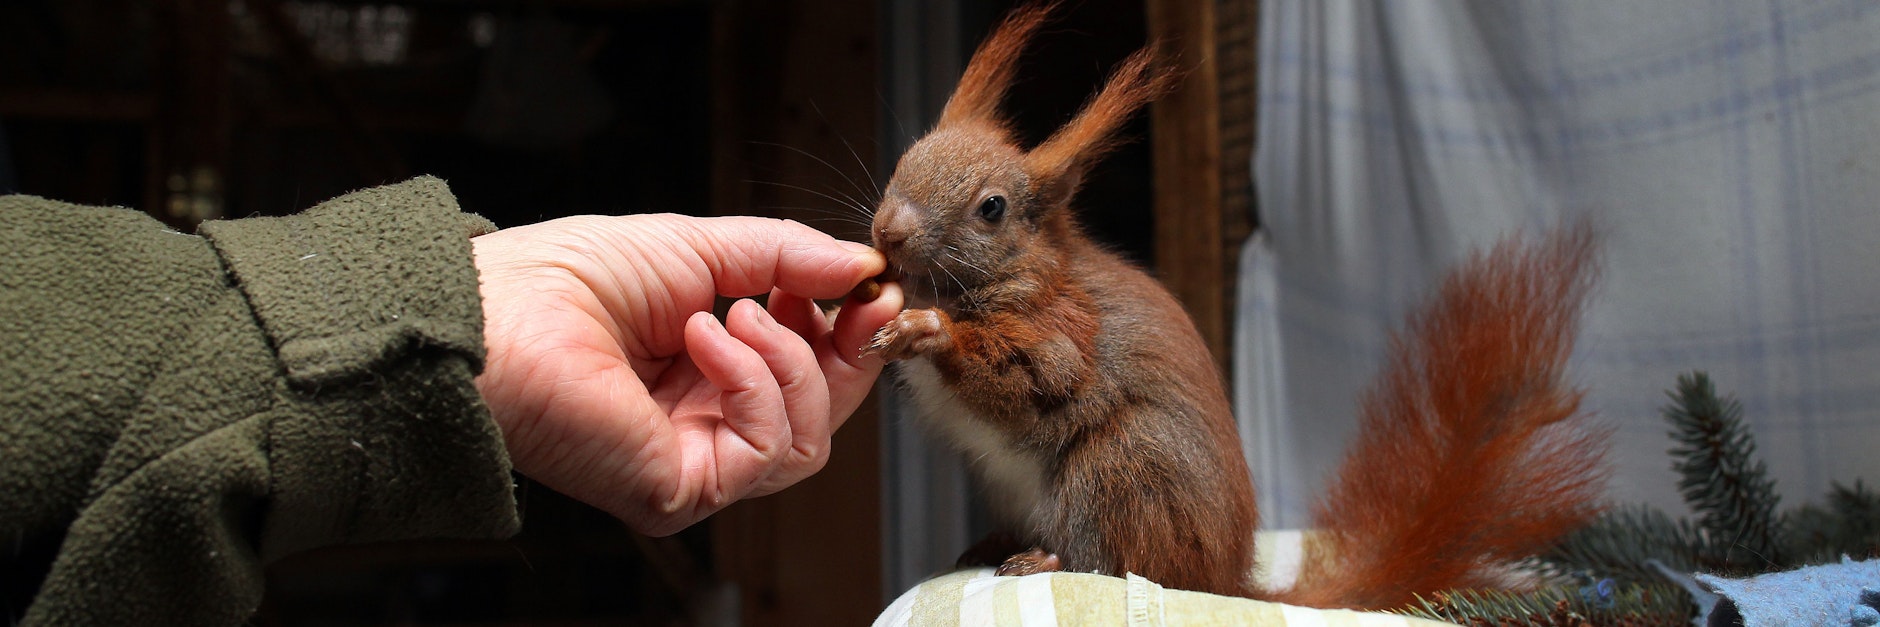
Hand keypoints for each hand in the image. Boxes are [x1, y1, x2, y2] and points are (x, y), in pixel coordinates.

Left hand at [469, 214, 902, 535]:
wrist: (499, 313)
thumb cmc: (568, 280)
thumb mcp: (702, 247)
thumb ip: (788, 258)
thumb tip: (862, 266)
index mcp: (705, 371)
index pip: (808, 371)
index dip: (852, 332)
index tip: (876, 288)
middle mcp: (703, 425)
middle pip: (822, 414)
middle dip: (849, 353)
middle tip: (861, 302)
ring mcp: (697, 464)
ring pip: (808, 440)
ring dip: (789, 360)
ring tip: (733, 311)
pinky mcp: (685, 490)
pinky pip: (768, 449)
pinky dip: (753, 380)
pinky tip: (706, 337)